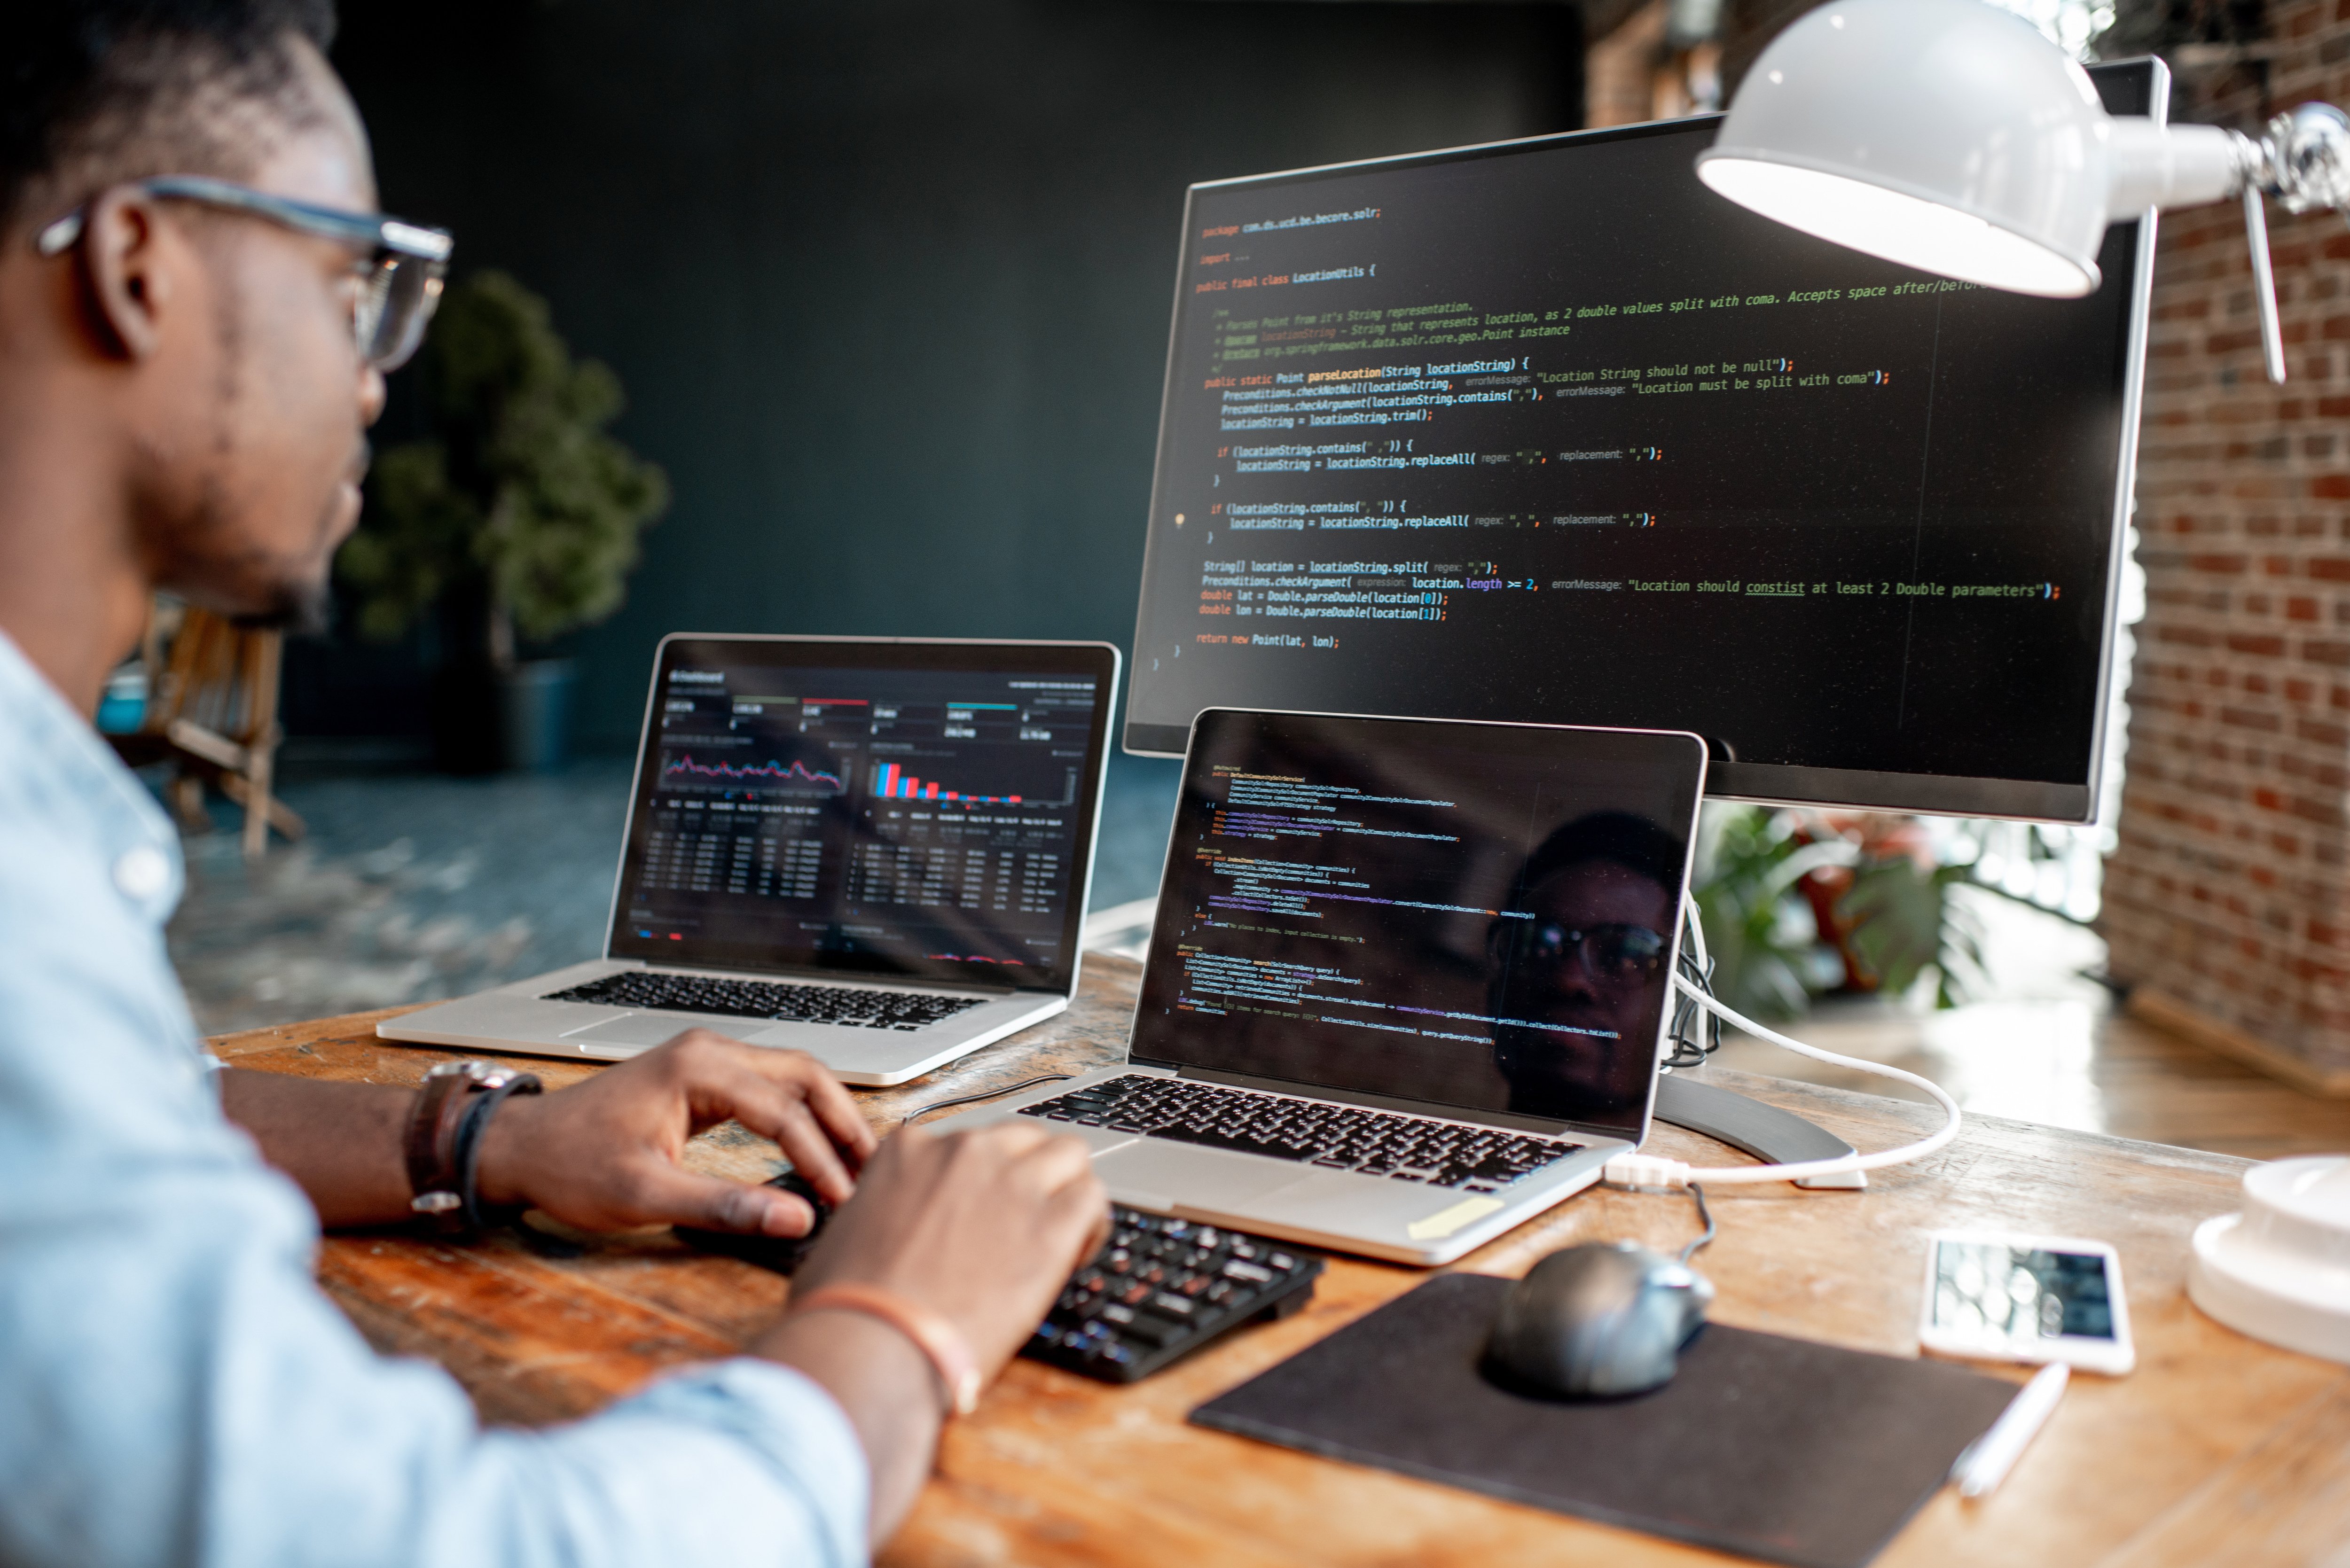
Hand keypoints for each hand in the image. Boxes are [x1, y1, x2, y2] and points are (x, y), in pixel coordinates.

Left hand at [474, 1029, 876, 1236]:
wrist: (523, 1147)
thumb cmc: (571, 1166)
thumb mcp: (646, 1195)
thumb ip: (724, 1206)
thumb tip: (794, 1221)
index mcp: (698, 1068)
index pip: (784, 1111)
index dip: (820, 1160)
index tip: (842, 1202)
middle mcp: (708, 1051)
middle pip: (804, 1076)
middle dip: (844, 1123)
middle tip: (872, 1171)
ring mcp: (706, 1061)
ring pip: (792, 1078)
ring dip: (827, 1117)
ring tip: (855, 1163)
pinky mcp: (702, 1079)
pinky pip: (768, 1089)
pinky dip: (800, 1117)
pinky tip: (814, 1150)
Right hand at [765, 1119, 1109, 1377]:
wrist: (869, 1341)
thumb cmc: (845, 1307)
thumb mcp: (850, 1235)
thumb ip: (885, 1216)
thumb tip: (896, 1238)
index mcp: (909, 1150)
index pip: (965, 1145)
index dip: (979, 1182)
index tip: (980, 1215)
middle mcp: (964, 1152)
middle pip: (1021, 1140)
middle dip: (1029, 1175)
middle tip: (1026, 1222)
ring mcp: (1010, 1182)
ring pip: (1068, 1154)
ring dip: (1067, 1188)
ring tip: (1062, 1234)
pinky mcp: (1049, 1225)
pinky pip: (1092, 1198)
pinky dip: (1091, 1223)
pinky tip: (1075, 1254)